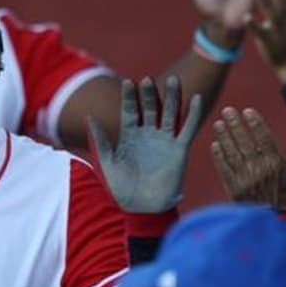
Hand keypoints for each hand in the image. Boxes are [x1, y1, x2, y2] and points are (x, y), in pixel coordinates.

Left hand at [87, 76, 201, 212]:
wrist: (142, 207)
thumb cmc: (121, 186)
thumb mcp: (107, 161)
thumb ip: (100, 139)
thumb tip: (89, 116)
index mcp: (129, 136)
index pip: (130, 111)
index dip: (129, 97)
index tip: (128, 81)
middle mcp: (147, 135)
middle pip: (149, 108)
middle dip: (148, 94)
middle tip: (148, 79)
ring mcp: (164, 140)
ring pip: (169, 113)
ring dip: (171, 97)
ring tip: (173, 80)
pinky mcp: (179, 149)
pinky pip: (187, 128)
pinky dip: (193, 114)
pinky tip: (196, 98)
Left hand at [211, 107, 285, 211]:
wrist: (272, 216)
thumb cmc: (285, 190)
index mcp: (276, 162)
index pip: (264, 138)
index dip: (255, 123)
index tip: (247, 110)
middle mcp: (260, 168)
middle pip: (246, 142)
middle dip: (236, 125)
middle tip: (227, 111)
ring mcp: (246, 178)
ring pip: (233, 153)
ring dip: (224, 137)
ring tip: (218, 123)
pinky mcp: (234, 186)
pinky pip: (224, 168)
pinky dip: (219, 156)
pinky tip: (214, 144)